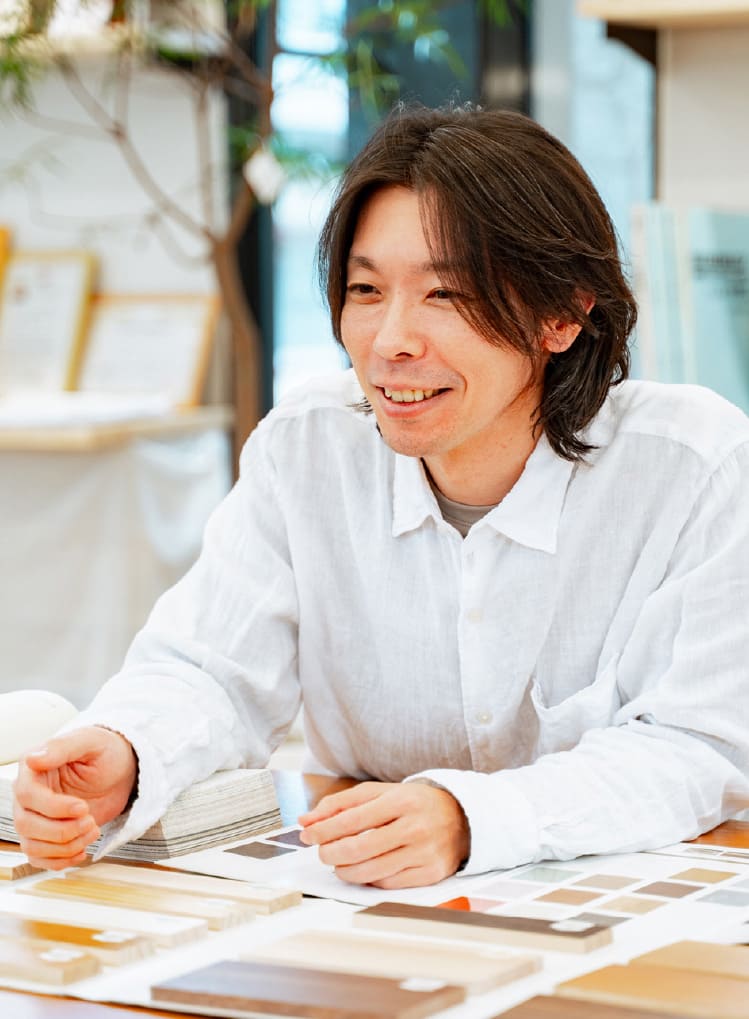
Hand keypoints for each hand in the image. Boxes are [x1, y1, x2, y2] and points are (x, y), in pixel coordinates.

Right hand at [13, 726, 137, 869]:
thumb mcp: (90, 741)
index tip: (83, 808)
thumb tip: (32, 759)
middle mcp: (28, 795)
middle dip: (62, 830)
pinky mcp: (46, 835)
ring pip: (32, 845)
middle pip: (26, 824)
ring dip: (65, 846)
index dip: (54, 807)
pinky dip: (61, 861)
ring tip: (92, 830)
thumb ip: (62, 747)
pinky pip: (40, 858)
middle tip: (91, 822)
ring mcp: (35, 817)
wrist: (119, 770)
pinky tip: (82, 849)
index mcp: (33, 769)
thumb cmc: (104, 751)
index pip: (27, 795)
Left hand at [298, 781, 469, 888]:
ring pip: (370, 871)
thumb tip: (307, 821)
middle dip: (330, 852)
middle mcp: (414, 827)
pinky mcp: (429, 874)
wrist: (462, 817)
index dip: (324, 829)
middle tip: (321, 851)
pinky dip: (368, 879)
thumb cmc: (414, 804)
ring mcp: (423, 853)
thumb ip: (342, 804)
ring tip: (338, 862)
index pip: (352, 819)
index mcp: (401, 800)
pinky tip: (363, 869)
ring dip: (344, 870)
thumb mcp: (381, 793)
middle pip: (358, 848)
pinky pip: (387, 884)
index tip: (308, 834)